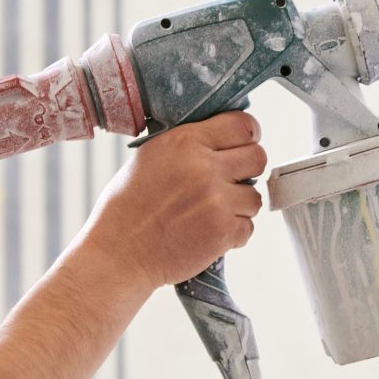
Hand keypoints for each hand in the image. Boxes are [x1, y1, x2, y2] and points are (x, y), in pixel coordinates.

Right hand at [80, 110, 267, 288]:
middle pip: (258, 157)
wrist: (119, 253)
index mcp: (185, 142)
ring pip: (255, 196)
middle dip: (248, 169)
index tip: (243, 145)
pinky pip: (249, 227)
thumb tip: (221, 138)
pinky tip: (208, 232)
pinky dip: (234, 233)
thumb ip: (188, 144)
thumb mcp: (150, 156)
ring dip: (240, 205)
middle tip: (232, 180)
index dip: (249, 134)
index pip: (242, 124)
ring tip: (213, 211)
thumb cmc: (127, 207)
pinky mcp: (223, 232)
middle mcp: (205, 168)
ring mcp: (217, 201)